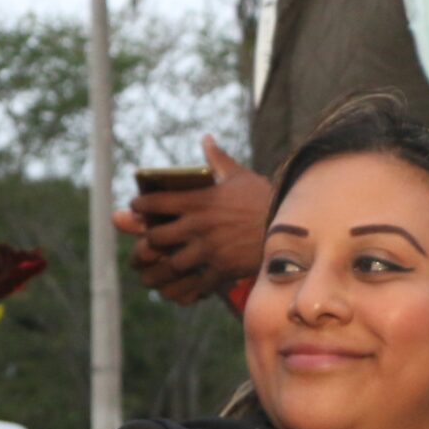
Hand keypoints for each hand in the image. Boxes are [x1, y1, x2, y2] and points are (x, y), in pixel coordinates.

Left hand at [112, 134, 270, 303]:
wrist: (293, 225)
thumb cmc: (265, 198)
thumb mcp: (240, 176)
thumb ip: (218, 160)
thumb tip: (206, 139)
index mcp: (200, 200)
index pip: (156, 203)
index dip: (140, 206)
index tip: (135, 208)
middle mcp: (200, 225)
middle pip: (156, 237)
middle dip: (147, 241)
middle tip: (144, 242)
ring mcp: (210, 249)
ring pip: (170, 264)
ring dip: (158, 269)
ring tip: (152, 270)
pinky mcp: (223, 269)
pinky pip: (195, 284)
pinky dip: (183, 289)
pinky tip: (178, 288)